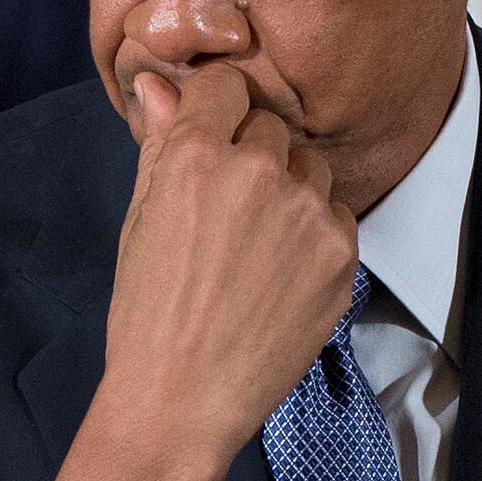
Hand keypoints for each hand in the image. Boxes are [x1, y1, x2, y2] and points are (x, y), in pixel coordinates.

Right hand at [51, 64, 359, 480]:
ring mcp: (306, 211)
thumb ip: (160, 143)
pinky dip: (315, 232)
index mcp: (197, 155)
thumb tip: (157, 82)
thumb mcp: (141, 219)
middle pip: (270, 125)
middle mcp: (259, 171)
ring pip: (310, 165)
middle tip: (230, 209)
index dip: (216, 110)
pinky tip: (281, 273)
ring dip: (290, 188)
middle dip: (252, 154)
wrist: (182, 399)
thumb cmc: (148, 312)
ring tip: (258, 243)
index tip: (213, 137)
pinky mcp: (340, 251)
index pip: (225, 84)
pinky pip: (336, 212)